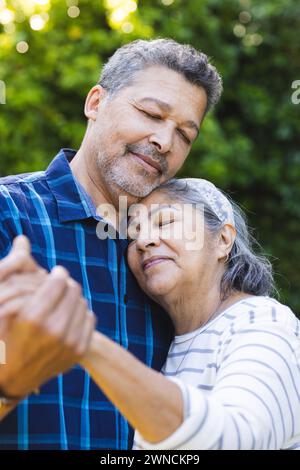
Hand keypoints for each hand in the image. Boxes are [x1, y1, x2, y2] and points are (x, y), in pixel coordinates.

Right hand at [0, 238, 95, 398]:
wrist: (14, 378)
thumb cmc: (4, 336)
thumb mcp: (2, 306)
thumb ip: (13, 272)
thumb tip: (23, 239)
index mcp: (33, 318)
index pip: (58, 281)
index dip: (57, 274)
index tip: (54, 273)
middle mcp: (55, 331)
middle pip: (73, 289)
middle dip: (66, 285)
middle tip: (59, 285)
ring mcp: (70, 343)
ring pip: (83, 302)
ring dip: (73, 298)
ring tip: (63, 300)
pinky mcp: (79, 351)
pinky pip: (90, 318)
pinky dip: (80, 313)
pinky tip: (68, 316)